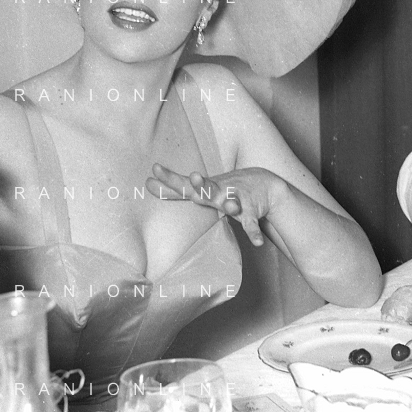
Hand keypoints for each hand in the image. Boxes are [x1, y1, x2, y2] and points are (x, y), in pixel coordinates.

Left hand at [147, 164, 286, 246]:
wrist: (264, 183)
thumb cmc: (223, 188)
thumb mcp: (199, 188)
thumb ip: (174, 189)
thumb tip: (148, 184)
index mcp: (204, 189)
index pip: (184, 184)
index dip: (170, 178)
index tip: (154, 169)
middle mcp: (219, 192)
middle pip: (209, 189)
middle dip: (203, 184)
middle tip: (195, 176)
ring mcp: (237, 200)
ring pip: (234, 203)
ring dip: (232, 205)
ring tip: (231, 207)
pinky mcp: (252, 211)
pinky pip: (252, 223)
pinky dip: (254, 231)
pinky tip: (256, 242)